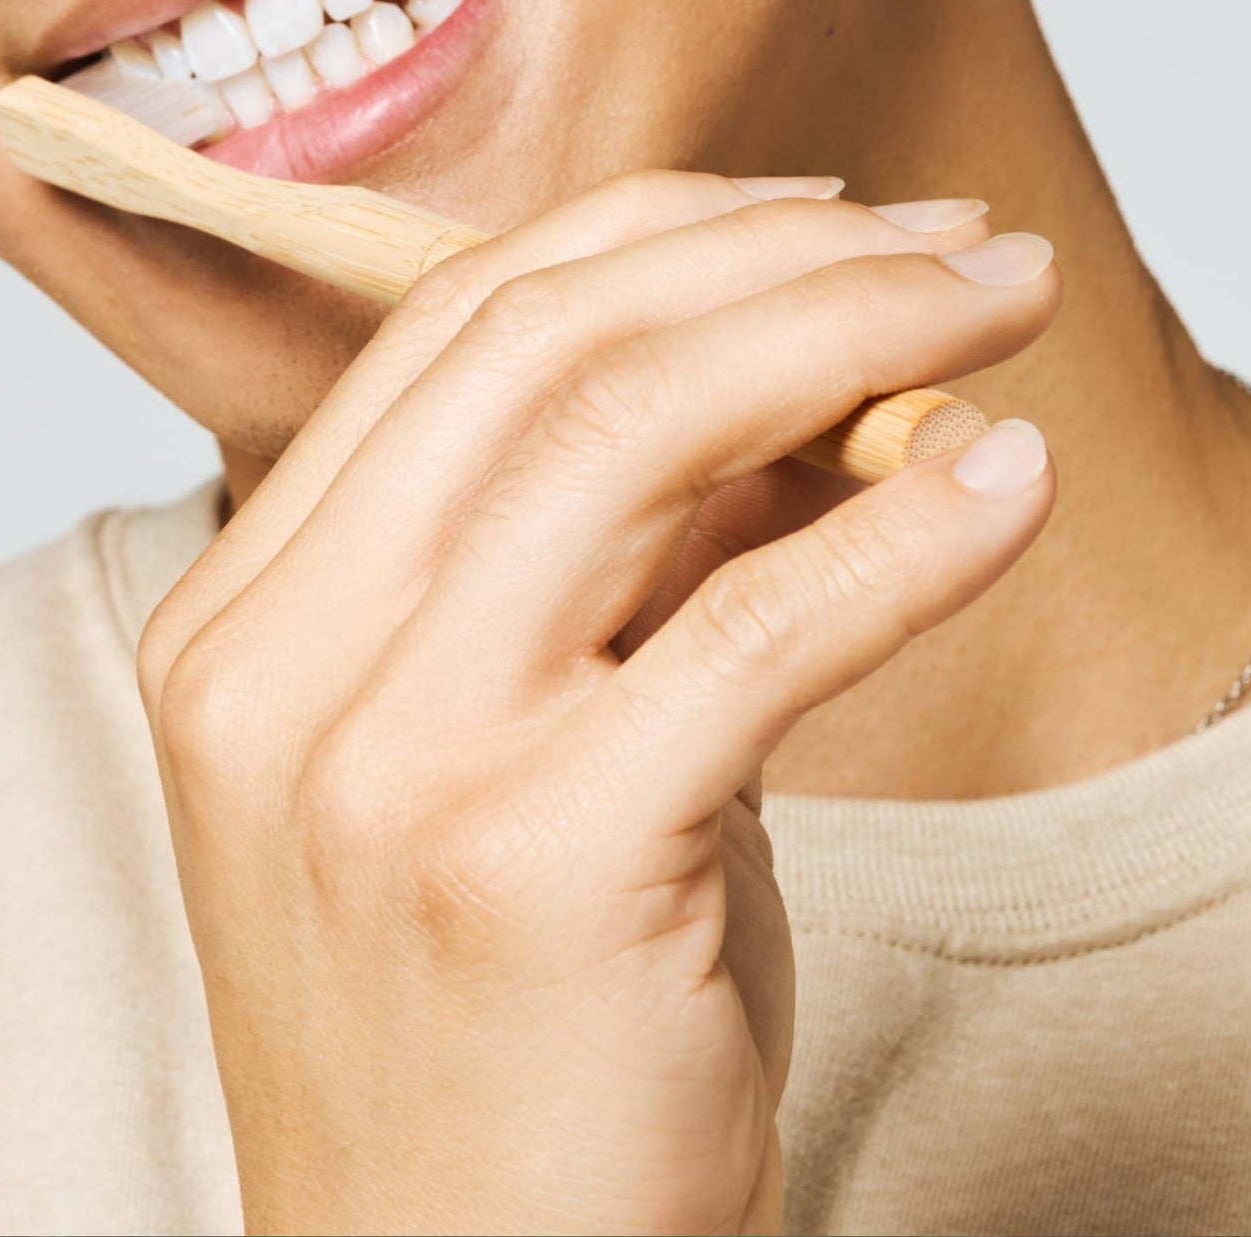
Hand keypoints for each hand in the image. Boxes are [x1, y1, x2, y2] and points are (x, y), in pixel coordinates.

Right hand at [139, 175, 1059, 1234]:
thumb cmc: (500, 1037)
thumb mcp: (511, 754)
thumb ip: (613, 559)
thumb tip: (812, 366)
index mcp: (240, 620)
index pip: (448, 331)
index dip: (651, 234)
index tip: (817, 212)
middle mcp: (279, 669)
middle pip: (543, 345)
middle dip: (776, 255)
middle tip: (953, 239)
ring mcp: (384, 764)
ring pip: (634, 429)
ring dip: (853, 336)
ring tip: (995, 309)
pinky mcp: (533, 866)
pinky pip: (760, 629)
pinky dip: (912, 537)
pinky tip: (1011, 493)